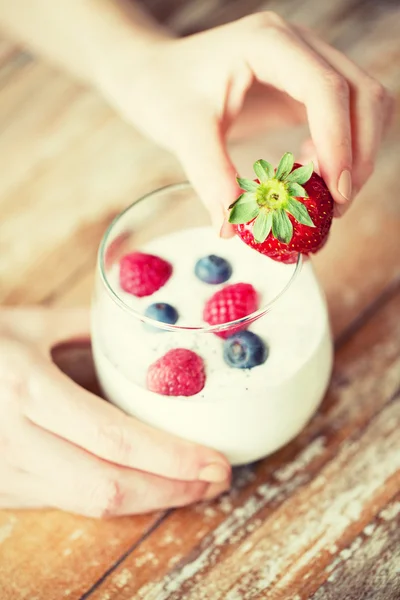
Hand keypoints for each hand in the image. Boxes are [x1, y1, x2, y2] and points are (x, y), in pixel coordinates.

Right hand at [0, 308, 229, 515]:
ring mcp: (6, 473)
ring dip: (151, 497)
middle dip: (173, 489)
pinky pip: (71, 500)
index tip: (216, 461)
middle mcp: (16, 440)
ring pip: (91, 502)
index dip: (171, 459)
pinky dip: (117, 494)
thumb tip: (143, 332)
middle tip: (218, 478)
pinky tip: (145, 481)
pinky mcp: (4, 490)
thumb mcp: (27, 324)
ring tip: (192, 482)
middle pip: (109, 487)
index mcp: (26, 390)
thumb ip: (88, 328)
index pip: (115, 440)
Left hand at [97, 11, 392, 226]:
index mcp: (267, 43)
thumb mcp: (183, 131)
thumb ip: (211, 177)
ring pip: (365, 104)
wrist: (157, 76)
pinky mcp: (305, 85)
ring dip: (357, 154)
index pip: (325, 88)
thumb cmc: (165, 92)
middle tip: (335, 206)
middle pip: (362, 94)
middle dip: (358, 155)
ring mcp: (306, 62)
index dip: (338, 142)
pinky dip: (341, 150)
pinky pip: (345, 116)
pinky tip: (308, 171)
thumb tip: (232, 228)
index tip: (333, 192)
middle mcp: (297, 45)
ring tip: (321, 191)